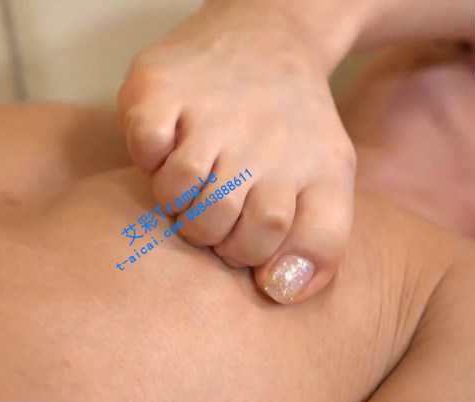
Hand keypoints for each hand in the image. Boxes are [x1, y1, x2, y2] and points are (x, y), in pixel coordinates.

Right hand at [118, 1, 358, 303]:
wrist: (268, 38)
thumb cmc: (293, 127)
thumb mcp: (330, 180)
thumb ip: (320, 244)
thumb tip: (278, 290)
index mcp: (307, 168)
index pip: (265, 243)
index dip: (246, 251)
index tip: (242, 233)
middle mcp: (262, 139)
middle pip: (214, 223)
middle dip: (208, 230)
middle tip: (212, 206)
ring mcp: (210, 111)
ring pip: (177, 191)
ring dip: (176, 197)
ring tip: (191, 180)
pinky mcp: (162, 87)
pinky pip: (144, 145)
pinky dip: (148, 153)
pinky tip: (167, 143)